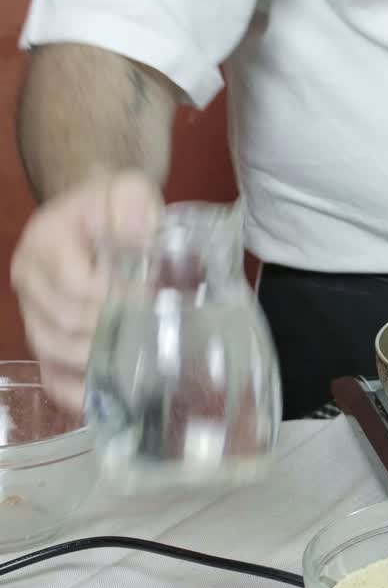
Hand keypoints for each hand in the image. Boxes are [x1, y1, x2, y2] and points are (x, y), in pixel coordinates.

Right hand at [10, 170, 162, 411]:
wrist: (98, 213)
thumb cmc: (114, 205)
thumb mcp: (126, 188)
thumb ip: (131, 202)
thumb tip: (143, 233)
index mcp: (44, 245)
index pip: (76, 286)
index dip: (116, 299)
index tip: (154, 300)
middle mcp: (30, 281)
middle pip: (64, 325)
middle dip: (113, 333)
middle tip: (157, 334)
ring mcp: (34, 313)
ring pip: (55, 353)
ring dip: (99, 363)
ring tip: (141, 362)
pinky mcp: (46, 337)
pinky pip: (51, 376)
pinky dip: (79, 391)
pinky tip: (111, 398)